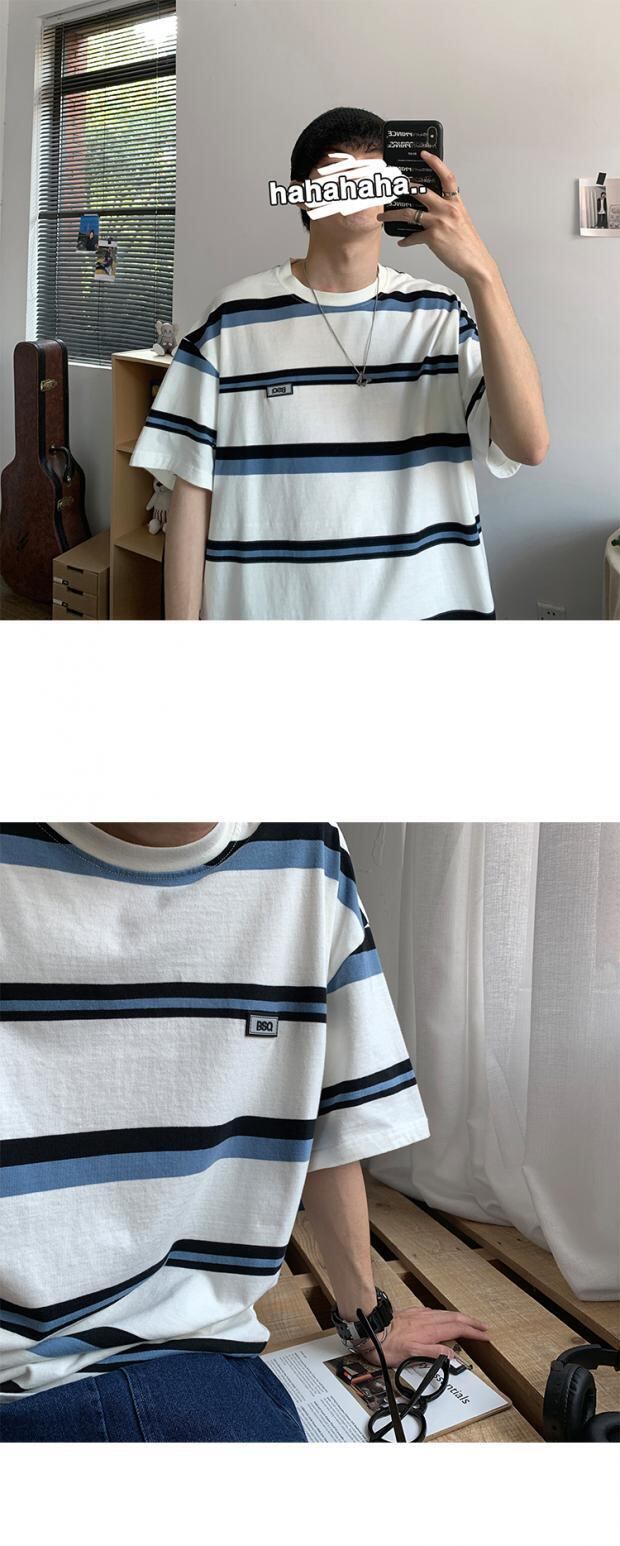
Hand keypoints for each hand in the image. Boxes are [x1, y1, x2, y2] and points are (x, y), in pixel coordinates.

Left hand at [354, 1306, 489, 1368]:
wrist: (370, 1330)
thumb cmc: (387, 1346)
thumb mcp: (411, 1355)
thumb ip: (433, 1354)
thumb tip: (451, 1354)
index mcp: (429, 1330)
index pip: (458, 1329)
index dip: (473, 1332)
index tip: (485, 1335)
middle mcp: (426, 1320)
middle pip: (455, 1318)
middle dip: (471, 1322)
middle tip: (483, 1327)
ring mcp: (419, 1315)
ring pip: (445, 1313)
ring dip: (460, 1317)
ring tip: (468, 1321)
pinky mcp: (411, 1313)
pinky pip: (433, 1311)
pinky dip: (444, 1315)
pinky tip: (441, 1317)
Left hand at [376, 150, 495, 284]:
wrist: (475, 262)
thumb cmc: (468, 243)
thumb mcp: (461, 220)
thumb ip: (447, 210)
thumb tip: (430, 208)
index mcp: (455, 203)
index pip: (446, 177)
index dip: (435, 163)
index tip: (424, 154)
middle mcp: (447, 209)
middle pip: (421, 191)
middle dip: (404, 187)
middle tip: (392, 186)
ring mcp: (439, 222)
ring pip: (409, 213)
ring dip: (392, 214)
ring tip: (382, 216)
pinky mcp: (432, 237)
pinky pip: (413, 237)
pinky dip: (406, 240)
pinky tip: (402, 242)